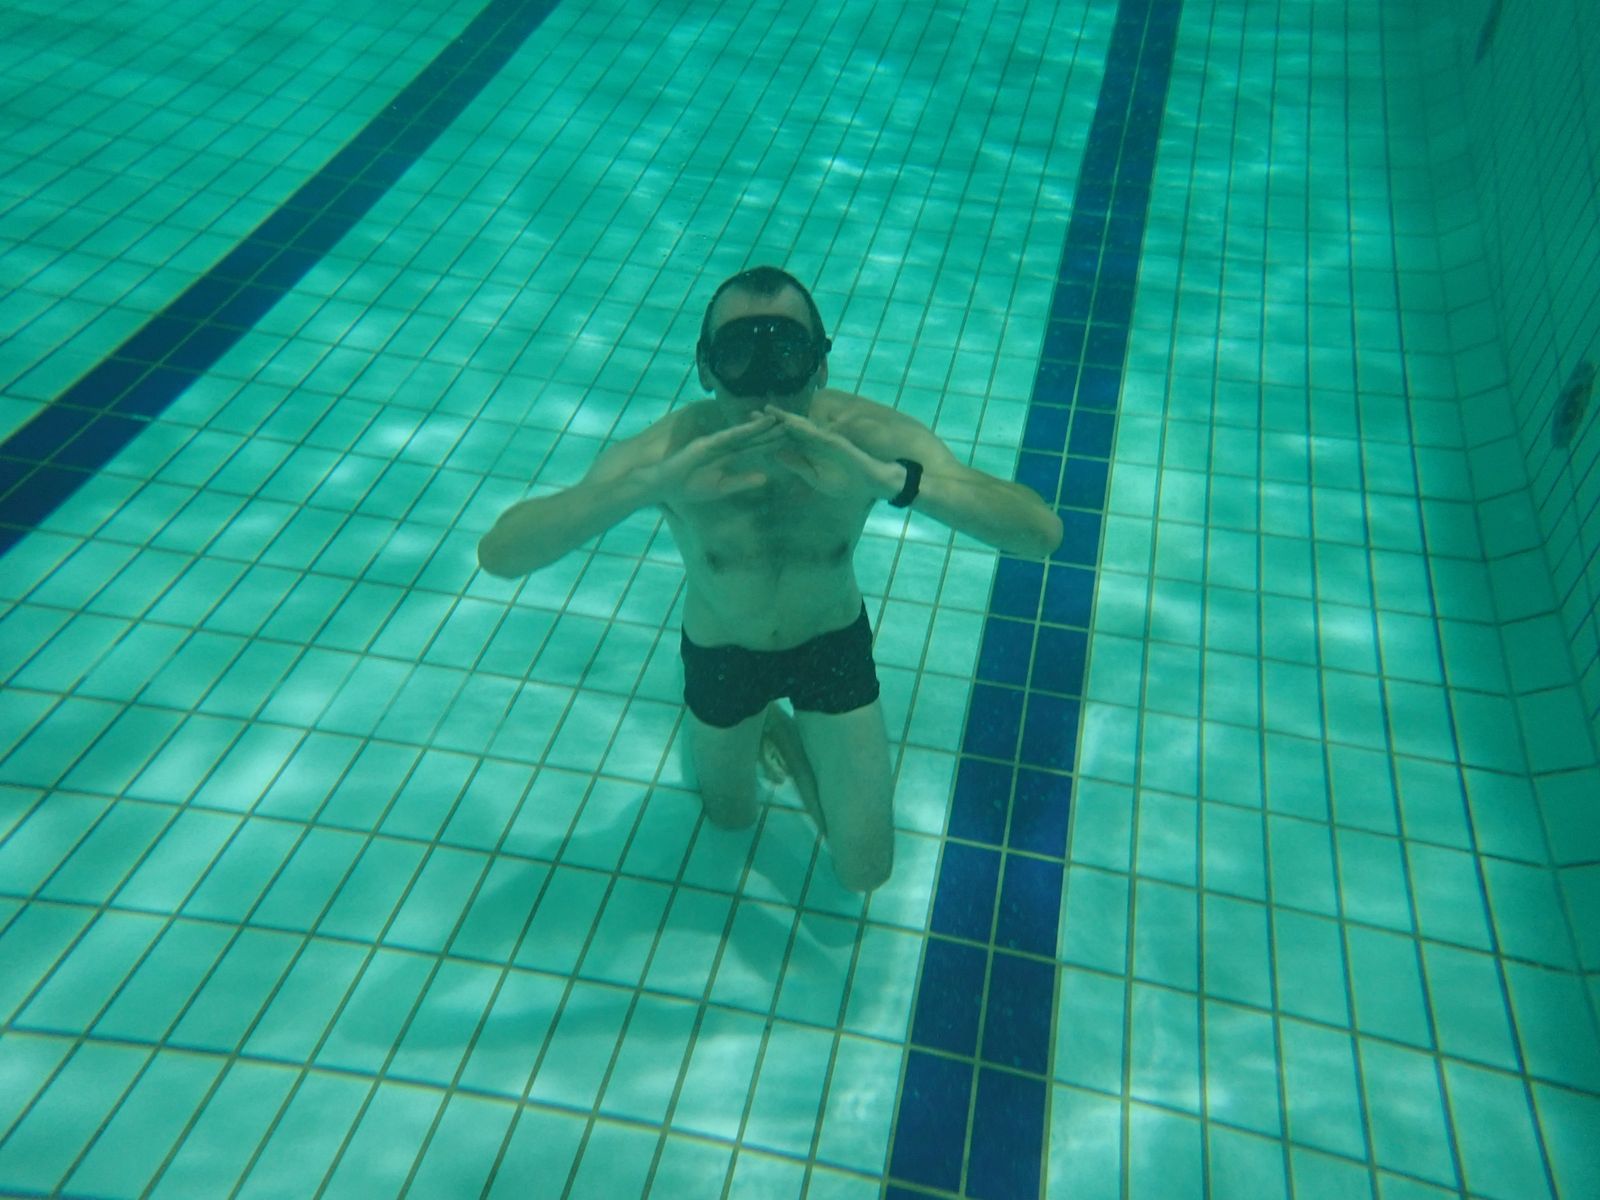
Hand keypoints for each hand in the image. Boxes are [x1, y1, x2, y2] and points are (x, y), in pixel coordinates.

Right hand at [647, 412, 787, 505]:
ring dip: (761, 425)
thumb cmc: (688, 487)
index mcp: (729, 456)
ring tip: (780, 418)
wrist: (664, 485)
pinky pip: (728, 436)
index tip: (791, 438)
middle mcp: (725, 445)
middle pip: (753, 436)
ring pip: (743, 433)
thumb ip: (742, 481)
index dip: (772, 443)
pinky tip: (757, 424)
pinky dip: (743, 430)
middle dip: (771, 431)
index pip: (755, 448)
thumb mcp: (721, 487)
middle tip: (793, 423)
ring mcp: (715, 442)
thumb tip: (766, 478)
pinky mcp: (706, 443)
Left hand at [759, 405, 899, 499]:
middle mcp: (815, 441)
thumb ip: (797, 465)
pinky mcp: (835, 441)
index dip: (768, 434)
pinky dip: (803, 428)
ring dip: (785, 419)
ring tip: (767, 411)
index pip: (785, 440)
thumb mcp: (816, 477)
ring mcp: (825, 439)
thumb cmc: (847, 481)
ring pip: (801, 427)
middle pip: (790, 428)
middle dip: (772, 422)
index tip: (749, 429)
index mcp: (809, 450)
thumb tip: (776, 454)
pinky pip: (816, 433)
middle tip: (750, 414)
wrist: (872, 482)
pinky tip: (790, 423)